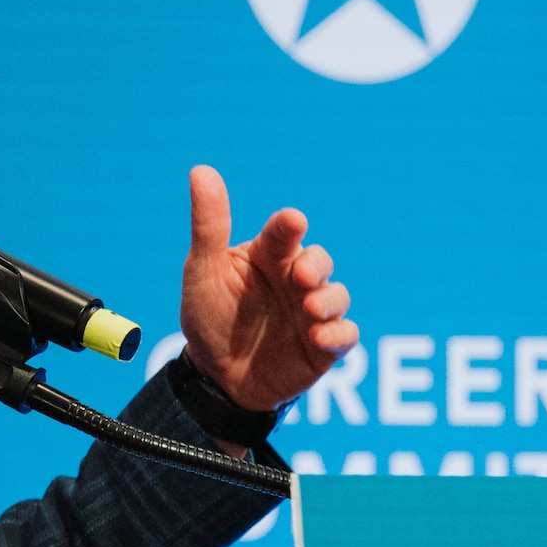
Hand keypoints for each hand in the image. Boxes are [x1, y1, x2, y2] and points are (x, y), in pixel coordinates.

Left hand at [178, 166, 357, 411]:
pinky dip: (338, 334)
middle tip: (300, 276)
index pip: (285, 232)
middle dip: (316, 265)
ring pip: (338, 295)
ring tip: (311, 308)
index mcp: (267, 256)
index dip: (290, 226)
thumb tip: (200, 170)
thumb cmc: (208, 316)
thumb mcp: (202, 271)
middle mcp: (294, 279)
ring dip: (329, 299)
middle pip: (319, 260)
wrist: (216, 376)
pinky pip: (345, 335)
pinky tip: (319, 337)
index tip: (292, 222)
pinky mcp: (323, 345)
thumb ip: (208, 225)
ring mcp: (312, 312)